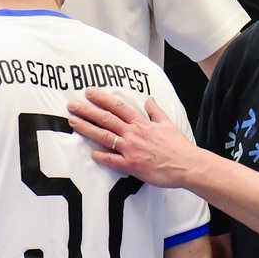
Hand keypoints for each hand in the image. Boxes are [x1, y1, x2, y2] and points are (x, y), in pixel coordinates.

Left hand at [65, 89, 198, 187]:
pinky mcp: (132, 165)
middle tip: (72, 104)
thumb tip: (149, 99)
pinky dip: (101, 157)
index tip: (89, 92)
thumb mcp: (167, 124)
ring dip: (87, 128)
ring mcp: (131, 149)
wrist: (187, 165)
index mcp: (142, 123)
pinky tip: (90, 153)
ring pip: (105, 136)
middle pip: (106, 119)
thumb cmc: (178, 146)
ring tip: (73, 122)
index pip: (118, 107)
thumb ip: (155, 111)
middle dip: (88, 111)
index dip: (102, 98)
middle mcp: (133, 134)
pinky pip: (113, 160)